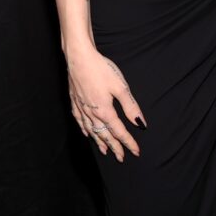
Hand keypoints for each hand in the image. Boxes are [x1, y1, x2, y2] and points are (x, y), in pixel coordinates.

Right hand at [65, 44, 145, 161]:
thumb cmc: (100, 69)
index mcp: (105, 111)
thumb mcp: (120, 87)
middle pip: (104, 135)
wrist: (79, 57)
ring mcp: (81, 108)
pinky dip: (84, 130)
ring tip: (105, 151)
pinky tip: (86, 133)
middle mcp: (91, 113)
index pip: (119, 132)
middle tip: (121, 157)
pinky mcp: (75, 102)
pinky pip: (80, 121)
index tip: (136, 152)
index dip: (128, 143)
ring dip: (99, 142)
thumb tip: (140, 124)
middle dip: (114, 147)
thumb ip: (131, 107)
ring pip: (91, 131)